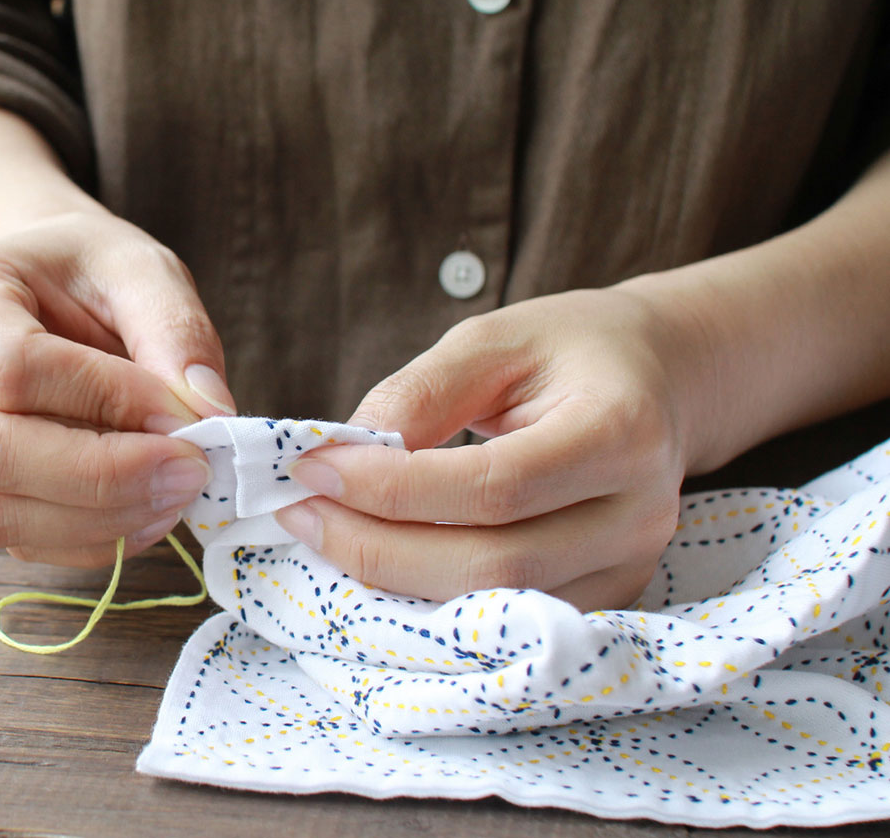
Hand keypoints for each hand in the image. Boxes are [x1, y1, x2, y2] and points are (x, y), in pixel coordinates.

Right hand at [0, 209, 236, 566]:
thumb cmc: (88, 269)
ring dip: (99, 518)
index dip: (107, 401)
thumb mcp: (140, 268)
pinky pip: (15, 537)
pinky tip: (147, 513)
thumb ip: (177, 331)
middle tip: (192, 471)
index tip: (188, 415)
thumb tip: (210, 414)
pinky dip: (89, 539)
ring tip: (176, 494)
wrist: (40, 282)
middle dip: (103, 476)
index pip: (13, 367)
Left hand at [274, 288, 706, 610]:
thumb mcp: (492, 339)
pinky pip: (502, 620)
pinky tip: (375, 561)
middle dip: (376, 545)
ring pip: (492, 605)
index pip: (494, 486)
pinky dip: (427, 599)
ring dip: (391, 579)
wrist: (658, 381)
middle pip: (492, 564)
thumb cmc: (570, 349)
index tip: (313, 466)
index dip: (393, 487)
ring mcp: (627, 567)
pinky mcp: (605, 597)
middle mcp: (636, 514)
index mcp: (619, 432)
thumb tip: (347, 453)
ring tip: (323, 533)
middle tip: (300, 512)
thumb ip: (421, 393)